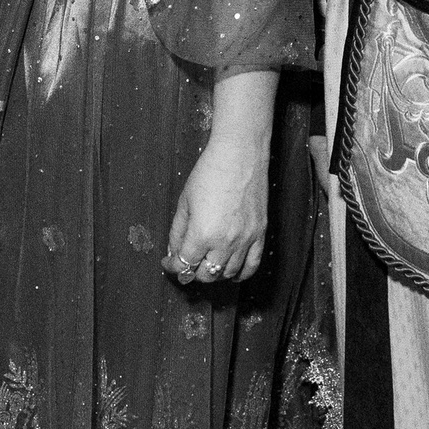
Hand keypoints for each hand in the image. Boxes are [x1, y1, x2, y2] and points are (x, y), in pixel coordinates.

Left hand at [165, 137, 268, 285]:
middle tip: (186, 262)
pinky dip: (240, 274)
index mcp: (202, 234)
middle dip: (192, 272)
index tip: (169, 263)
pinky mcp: (260, 233)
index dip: (173, 266)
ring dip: (214, 273)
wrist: (240, 154)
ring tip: (206, 264)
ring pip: (227, 274)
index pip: (184, 264)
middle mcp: (225, 242)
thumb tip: (174, 252)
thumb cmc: (210, 172)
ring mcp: (246, 240)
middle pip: (206, 274)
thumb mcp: (184, 201)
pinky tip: (231, 272)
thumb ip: (177, 231)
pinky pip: (252, 266)